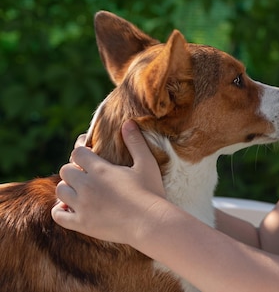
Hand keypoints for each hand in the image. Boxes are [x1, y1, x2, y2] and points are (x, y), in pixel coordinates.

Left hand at [52, 120, 165, 244]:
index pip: (78, 153)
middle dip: (74, 169)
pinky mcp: (81, 224)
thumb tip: (128, 122)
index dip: (81, 149)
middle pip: (65, 171)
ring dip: (68, 187)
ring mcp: (82, 206)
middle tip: (86, 172)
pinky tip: (72, 207)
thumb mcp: (147, 163)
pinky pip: (58, 215)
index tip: (88, 149)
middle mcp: (87, 186)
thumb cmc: (151, 192)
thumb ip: (135, 142)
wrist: (150, 223)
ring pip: (60, 191)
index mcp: (100, 170)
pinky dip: (61, 209)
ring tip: (80, 188)